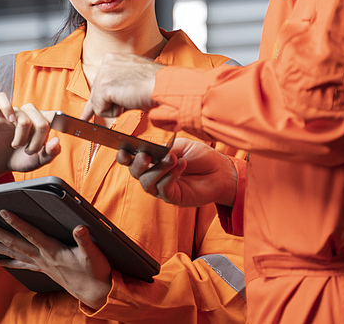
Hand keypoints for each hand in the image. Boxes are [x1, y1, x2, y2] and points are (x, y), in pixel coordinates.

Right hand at [0, 93, 60, 184]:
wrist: (0, 164)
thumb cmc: (20, 159)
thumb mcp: (38, 161)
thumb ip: (51, 153)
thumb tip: (56, 141)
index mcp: (43, 122)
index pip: (55, 116)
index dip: (54, 130)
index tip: (47, 144)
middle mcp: (30, 114)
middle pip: (42, 122)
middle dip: (37, 143)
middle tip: (28, 151)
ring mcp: (15, 113)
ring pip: (24, 120)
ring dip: (21, 139)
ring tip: (16, 145)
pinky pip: (2, 99)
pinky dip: (7, 108)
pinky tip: (10, 121)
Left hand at [0, 211, 112, 309]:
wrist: (95, 293)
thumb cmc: (94, 272)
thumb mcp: (93, 254)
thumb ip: (85, 240)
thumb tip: (79, 228)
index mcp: (53, 251)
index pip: (31, 234)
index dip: (17, 223)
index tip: (3, 212)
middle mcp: (42, 258)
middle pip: (13, 243)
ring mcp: (41, 264)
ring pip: (13, 253)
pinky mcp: (44, 269)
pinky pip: (22, 264)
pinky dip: (9, 261)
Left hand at [82, 53, 163, 120]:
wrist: (164, 86)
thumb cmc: (155, 85)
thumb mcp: (132, 80)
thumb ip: (117, 86)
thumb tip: (101, 101)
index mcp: (114, 58)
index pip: (99, 81)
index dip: (101, 97)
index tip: (89, 112)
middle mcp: (107, 62)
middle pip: (96, 93)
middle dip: (108, 102)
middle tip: (128, 100)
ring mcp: (104, 73)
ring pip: (97, 102)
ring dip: (114, 107)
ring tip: (131, 98)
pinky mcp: (104, 86)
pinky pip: (100, 109)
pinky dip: (114, 112)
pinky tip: (127, 102)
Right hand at [117, 138, 237, 207]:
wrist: (220, 170)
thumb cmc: (200, 157)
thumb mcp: (181, 146)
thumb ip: (165, 148)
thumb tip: (154, 152)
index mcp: (153, 159)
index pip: (131, 159)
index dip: (124, 156)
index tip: (124, 150)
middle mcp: (154, 174)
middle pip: (135, 172)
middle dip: (138, 163)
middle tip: (147, 155)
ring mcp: (162, 187)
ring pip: (147, 182)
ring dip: (158, 169)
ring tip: (173, 158)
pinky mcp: (173, 197)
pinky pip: (163, 189)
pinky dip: (171, 176)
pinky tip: (181, 165)